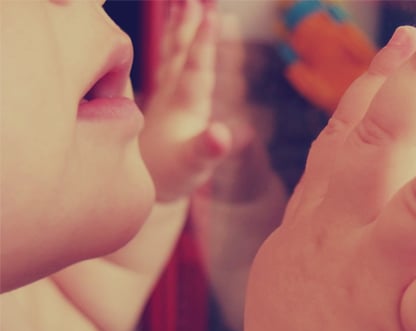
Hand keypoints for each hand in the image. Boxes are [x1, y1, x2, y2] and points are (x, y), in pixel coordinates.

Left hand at [140, 0, 251, 202]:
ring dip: (179, 27)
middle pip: (182, 52)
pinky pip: (168, 62)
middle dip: (191, 25)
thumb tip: (225, 132)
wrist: (147, 184)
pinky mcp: (163, 99)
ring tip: (184, 3)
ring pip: (173, 53)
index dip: (205, 42)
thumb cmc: (174, 174)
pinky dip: (172, 43)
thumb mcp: (195, 165)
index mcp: (186, 106)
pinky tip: (173, 33)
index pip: (197, 67)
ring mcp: (166, 95)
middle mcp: (173, 94)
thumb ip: (209, 149)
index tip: (211, 14)